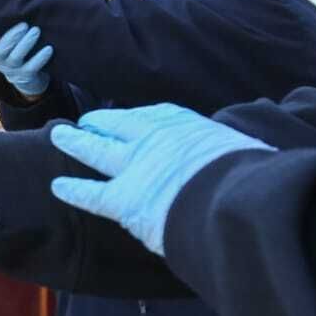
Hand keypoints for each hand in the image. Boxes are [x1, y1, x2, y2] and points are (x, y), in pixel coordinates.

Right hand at [0, 22, 53, 98]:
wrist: (29, 77)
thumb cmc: (20, 49)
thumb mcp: (12, 42)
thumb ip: (12, 29)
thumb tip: (23, 7)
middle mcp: (0, 62)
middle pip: (2, 50)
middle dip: (12, 36)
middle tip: (25, 25)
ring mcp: (12, 71)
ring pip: (16, 58)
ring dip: (26, 43)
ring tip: (36, 30)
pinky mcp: (25, 77)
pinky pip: (32, 67)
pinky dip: (40, 57)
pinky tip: (49, 48)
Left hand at [49, 104, 273, 255]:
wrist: (233, 197)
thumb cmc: (250, 177)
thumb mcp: (247, 151)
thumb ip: (237, 153)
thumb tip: (259, 162)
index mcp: (186, 124)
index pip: (157, 116)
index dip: (140, 119)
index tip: (132, 118)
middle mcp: (155, 137)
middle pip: (121, 125)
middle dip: (102, 123)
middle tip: (88, 121)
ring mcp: (136, 165)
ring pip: (97, 149)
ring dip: (76, 142)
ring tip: (60, 136)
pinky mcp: (124, 198)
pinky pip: (91, 193)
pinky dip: (73, 190)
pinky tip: (56, 187)